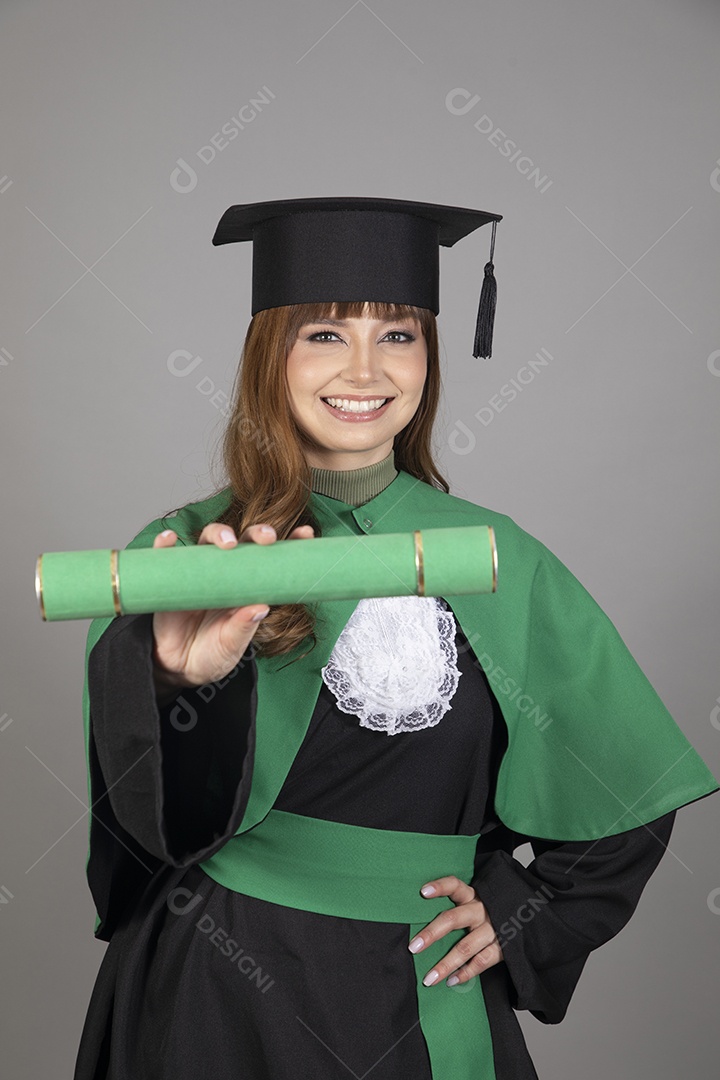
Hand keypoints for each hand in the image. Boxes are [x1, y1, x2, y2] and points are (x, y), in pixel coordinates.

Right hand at [151, 521, 313, 703]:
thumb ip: (242, 628)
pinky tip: (169, 540)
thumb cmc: (212, 654)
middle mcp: (226, 574)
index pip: (271, 560)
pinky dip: (165, 545)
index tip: (306, 535)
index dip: (289, 543)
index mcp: (248, 588)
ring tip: (226, 543)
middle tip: (267, 538)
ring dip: (218, 534)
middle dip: (257, 533)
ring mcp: (199, 573)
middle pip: (243, 542)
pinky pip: (166, 556)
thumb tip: (260, 607)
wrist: (178, 668)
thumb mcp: (231, 646)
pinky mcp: (172, 578)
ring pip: (208, 541)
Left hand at [408, 876, 503, 986]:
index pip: (455, 885)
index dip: (440, 887)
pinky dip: (466, 973)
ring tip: (428, 978)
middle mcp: (482, 910)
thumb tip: (421, 913)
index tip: (423, 891)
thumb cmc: (490, 911)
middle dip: (431, 934)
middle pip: (453, 919)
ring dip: (445, 964)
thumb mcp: (476, 900)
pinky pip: (482, 962)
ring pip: (465, 947)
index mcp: (473, 895)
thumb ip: (457, 905)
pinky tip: (451, 981)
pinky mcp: (504, 947)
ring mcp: (493, 929)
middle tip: (413, 947)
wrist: (527, 918)